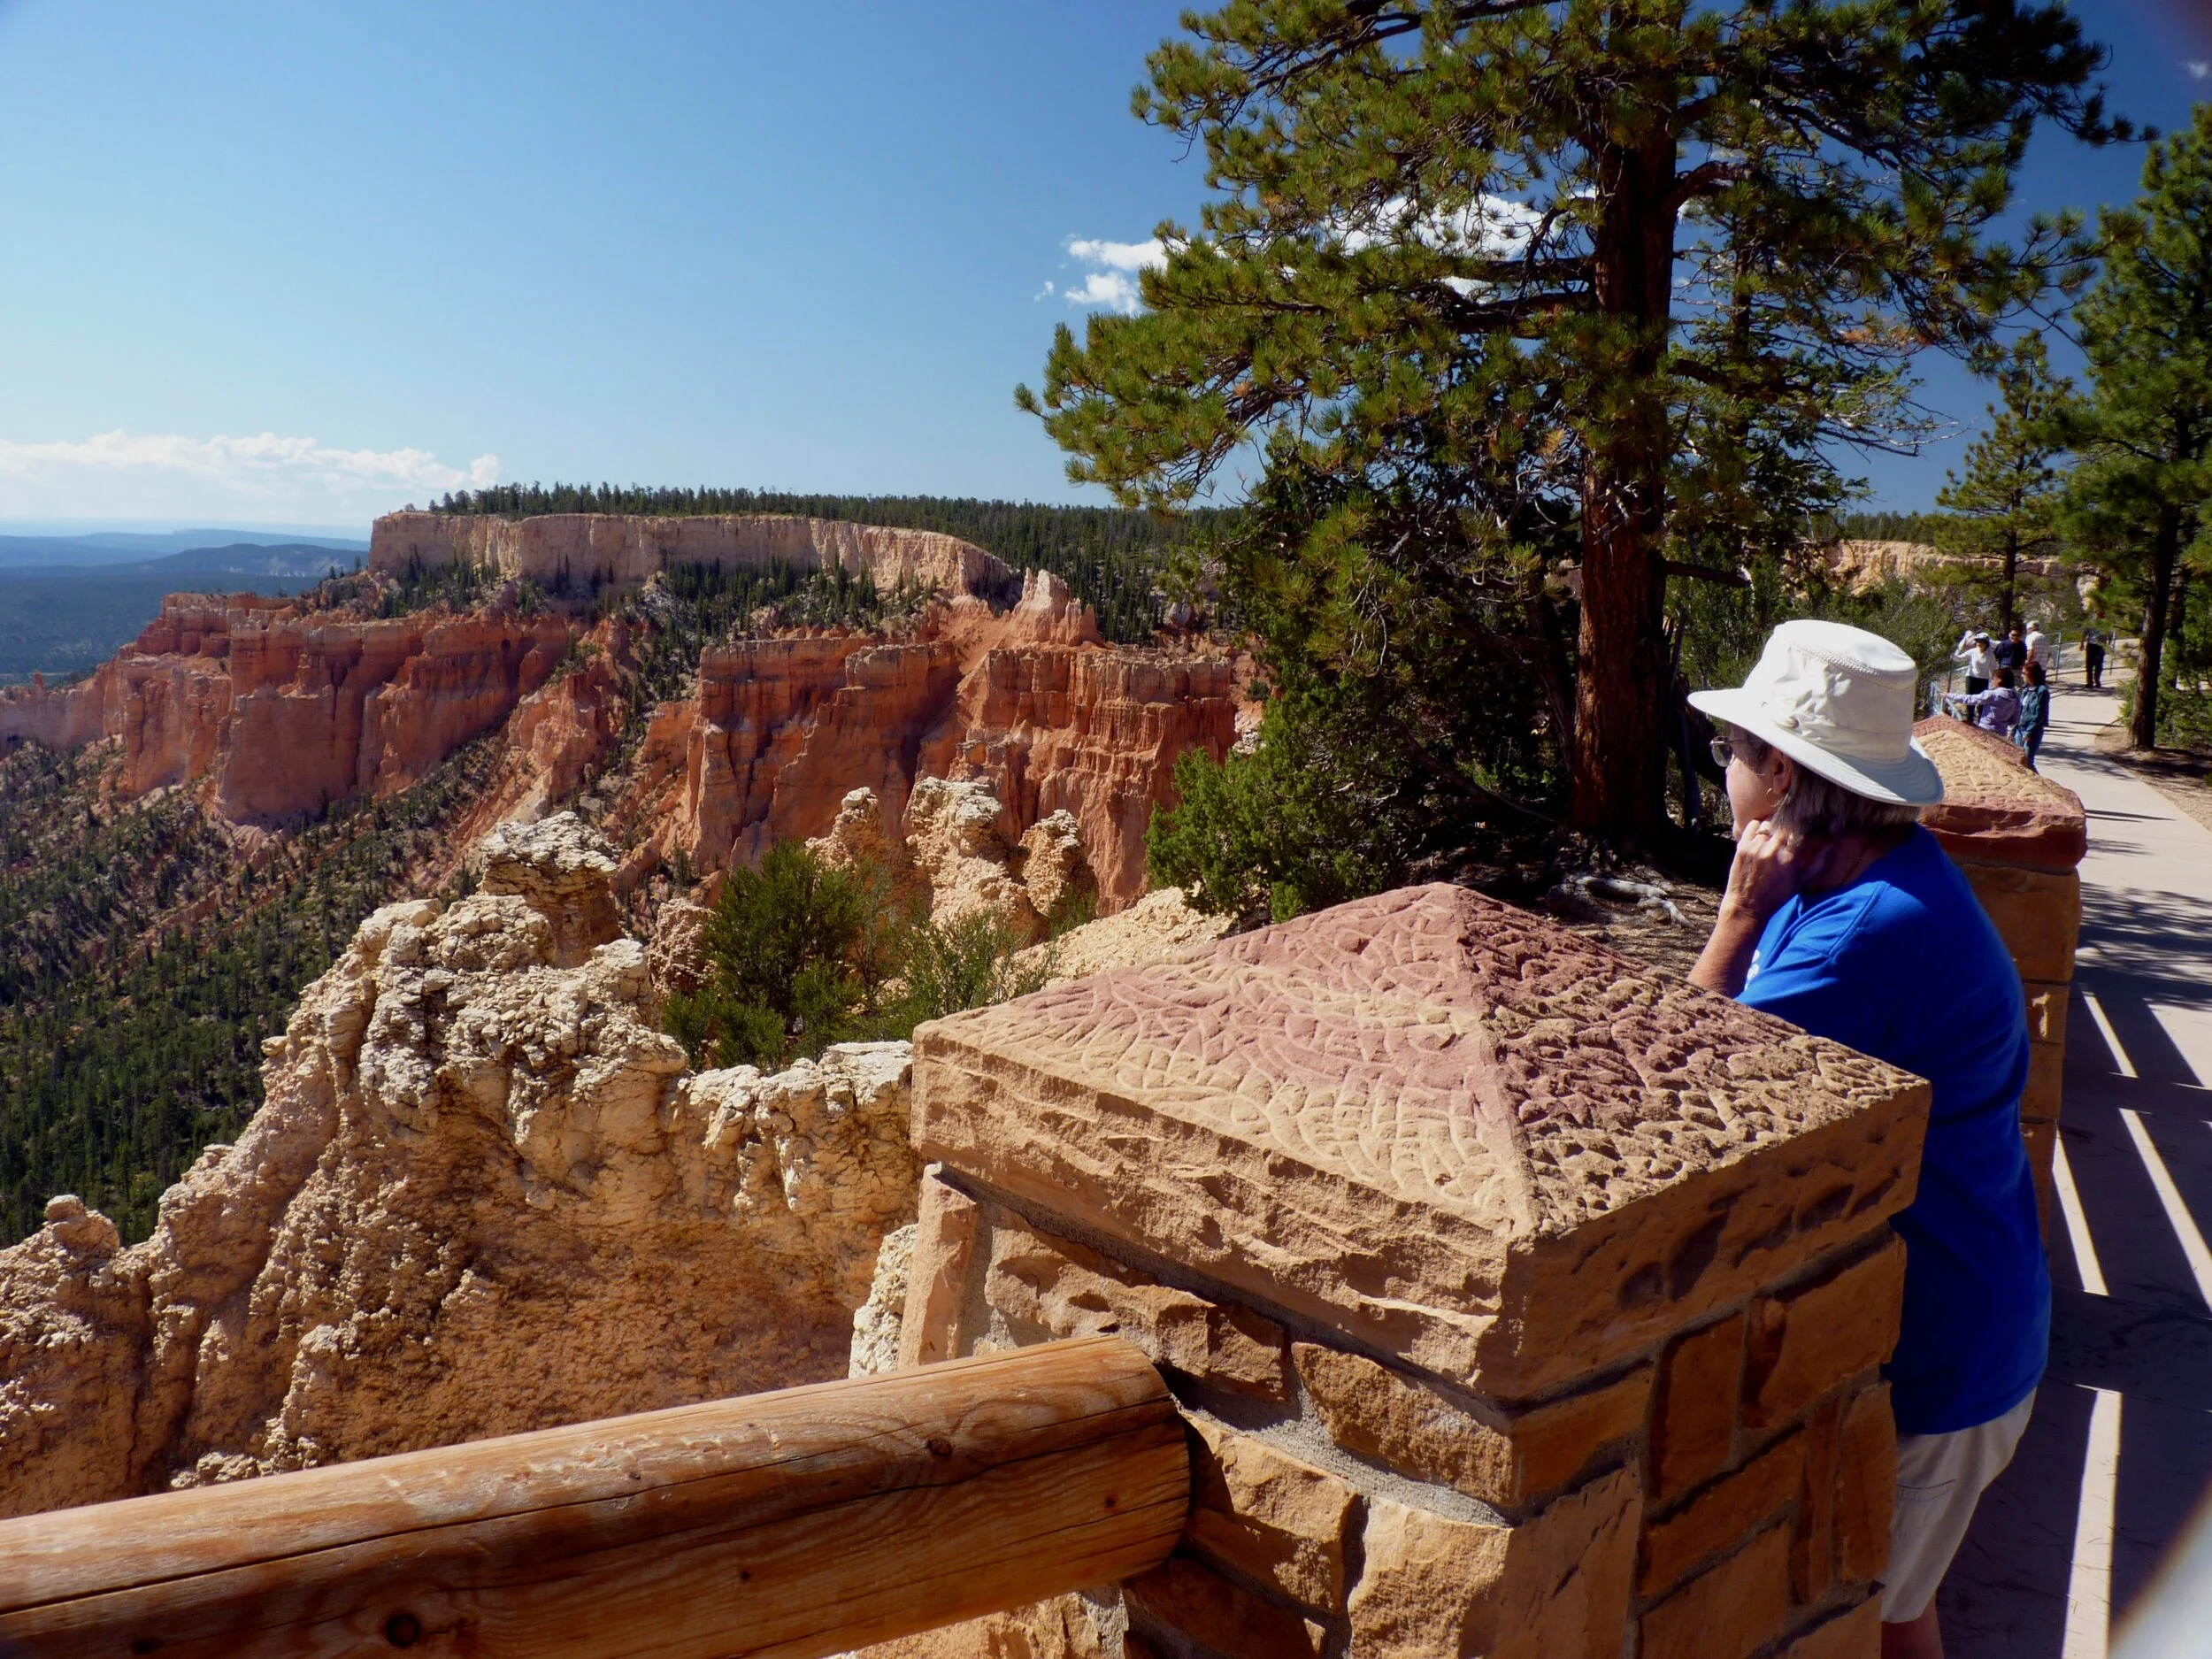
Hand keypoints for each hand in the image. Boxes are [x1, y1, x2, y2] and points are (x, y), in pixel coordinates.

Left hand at [1720, 818, 1839, 928]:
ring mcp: (1756, 847)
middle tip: (1789, 830)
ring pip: (1769, 822)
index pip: (1802, 830)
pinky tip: (1762, 834)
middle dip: (1790, 825)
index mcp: (1790, 858)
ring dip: (1774, 825)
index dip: (1804, 828)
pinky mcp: (1742, 846)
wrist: (1747, 905)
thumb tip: (1831, 845)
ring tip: (1775, 833)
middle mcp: (1773, 850)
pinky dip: (1759, 825)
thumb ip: (1818, 863)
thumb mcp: (1801, 882)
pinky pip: (1753, 824)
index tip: (1804, 830)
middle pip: (1786, 824)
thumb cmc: (1777, 895)